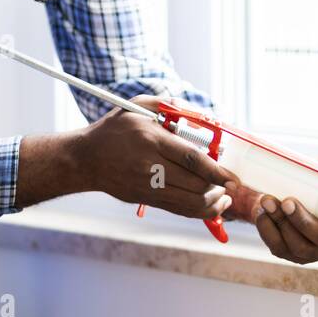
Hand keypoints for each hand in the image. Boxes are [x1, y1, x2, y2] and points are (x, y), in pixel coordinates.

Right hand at [83, 95, 235, 220]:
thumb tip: (203, 116)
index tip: (233, 177)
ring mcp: (147, 187)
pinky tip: (211, 205)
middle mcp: (150, 166)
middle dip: (218, 187)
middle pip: (194, 184)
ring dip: (212, 203)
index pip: (191, 159)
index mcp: (151, 140)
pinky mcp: (145, 199)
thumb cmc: (115, 129)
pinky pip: (178, 210)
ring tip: (224, 198)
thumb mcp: (139, 107)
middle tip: (231, 184)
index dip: (216, 171)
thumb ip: (170, 105)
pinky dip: (199, 211)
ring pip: (189, 203)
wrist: (85, 159)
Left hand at [226, 153, 317, 264]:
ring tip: (268, 200)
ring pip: (297, 246)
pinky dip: (267, 228)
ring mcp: (308, 252)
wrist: (287, 183)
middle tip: (289, 201)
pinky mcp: (285, 251)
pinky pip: (276, 246)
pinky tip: (262, 210)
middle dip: (304, 222)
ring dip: (281, 222)